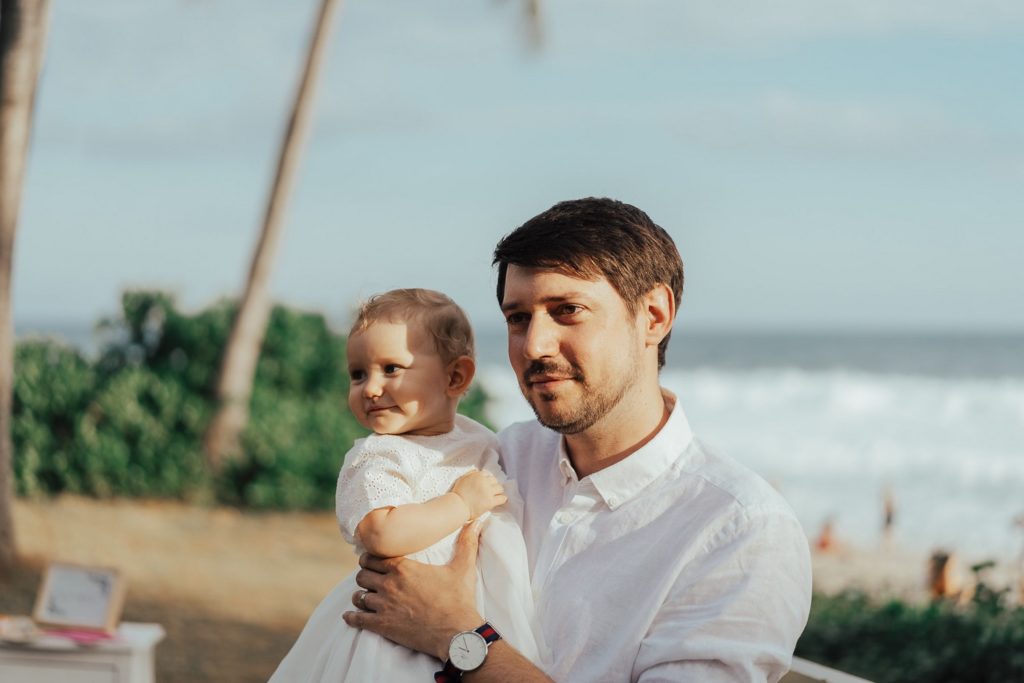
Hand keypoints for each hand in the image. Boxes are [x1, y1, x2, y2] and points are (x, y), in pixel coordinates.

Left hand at [343, 520, 484, 659]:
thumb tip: (477, 521)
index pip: (373, 558)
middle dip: (365, 576)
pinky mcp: (382, 625)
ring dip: (361, 596)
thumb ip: (467, 542)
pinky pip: (357, 619)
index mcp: (404, 567)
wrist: (457, 632)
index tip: (371, 561)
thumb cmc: (459, 599)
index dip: (370, 559)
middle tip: (369, 579)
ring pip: (359, 596)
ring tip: (364, 597)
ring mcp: (384, 605)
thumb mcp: (463, 567)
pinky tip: (349, 616)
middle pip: (362, 575)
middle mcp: (390, 584)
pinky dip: (352, 617)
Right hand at [451, 470, 506, 518]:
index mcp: (478, 475)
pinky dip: (502, 499)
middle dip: (493, 485)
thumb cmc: (458, 494)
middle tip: (491, 490)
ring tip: (496, 495)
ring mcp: (488, 492)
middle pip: (495, 480)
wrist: (458, 506)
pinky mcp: (491, 501)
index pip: (487, 475)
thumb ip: (471, 474)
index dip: (487, 480)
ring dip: (498, 491)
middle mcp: (484, 482)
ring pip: (500, 488)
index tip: (486, 484)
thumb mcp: (462, 479)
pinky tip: (500, 500)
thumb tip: (477, 471)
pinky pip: (502, 498)